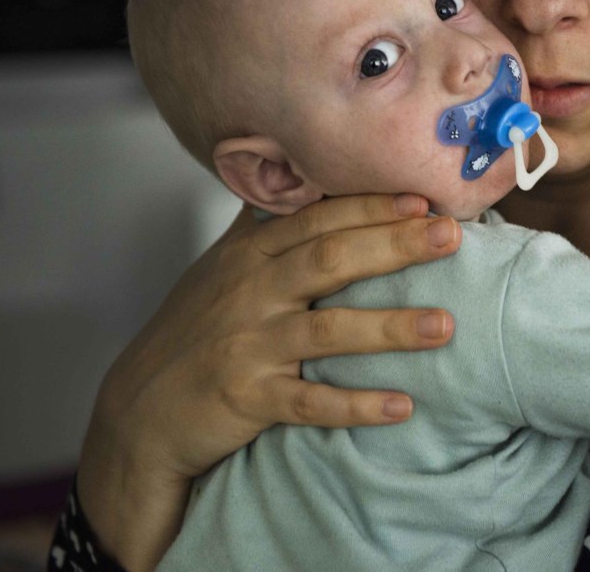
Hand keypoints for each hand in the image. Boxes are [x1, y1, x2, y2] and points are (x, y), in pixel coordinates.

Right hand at [76, 194, 460, 570]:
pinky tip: (402, 406)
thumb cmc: (191, 332)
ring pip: (327, 330)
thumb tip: (285, 179)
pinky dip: (356, 405)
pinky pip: (310, 402)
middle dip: (394, 245)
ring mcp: (248, 345)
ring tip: (445, 326)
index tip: (423, 200)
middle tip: (450, 237)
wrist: (140, 409)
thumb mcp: (217, 269)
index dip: (371, 207)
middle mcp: (250, 293)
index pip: (318, 219)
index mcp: (249, 255)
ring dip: (389, 327)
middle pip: (330, 259)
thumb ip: (257, 228)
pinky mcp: (247, 398)